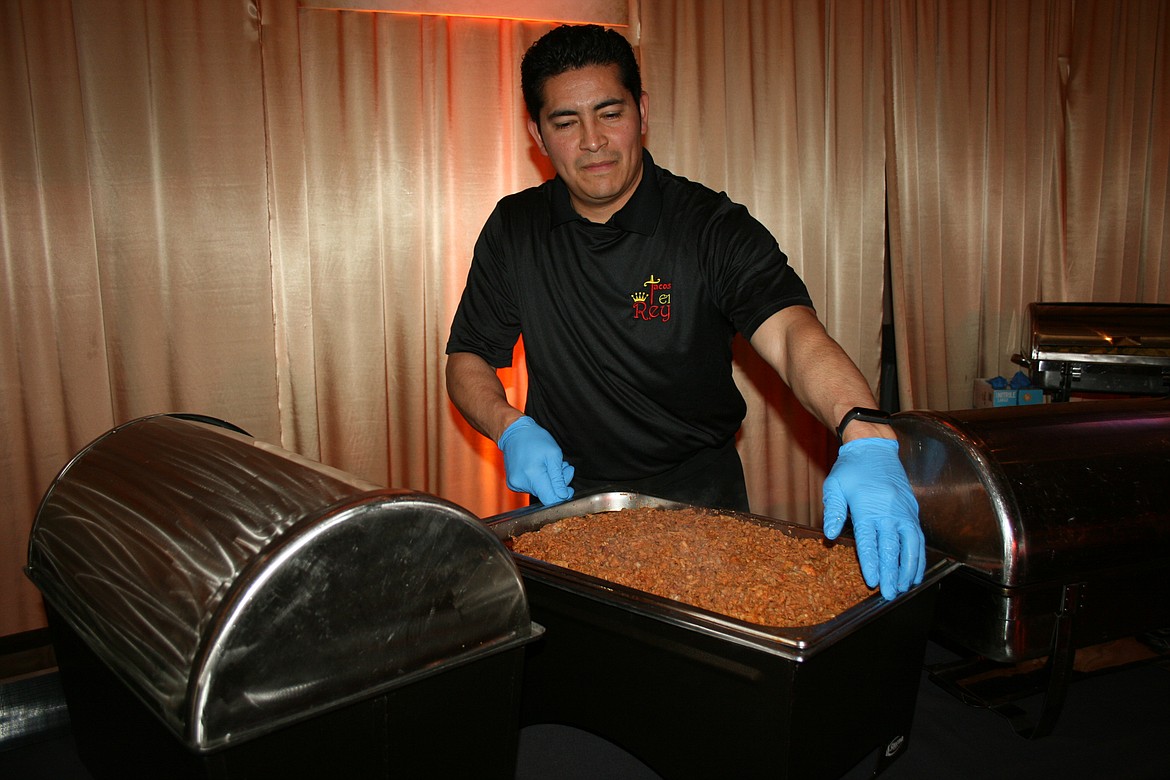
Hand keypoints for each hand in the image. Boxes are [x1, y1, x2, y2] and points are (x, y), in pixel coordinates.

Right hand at [497, 416, 574, 504]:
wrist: (514, 432)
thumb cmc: (535, 439)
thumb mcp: (554, 454)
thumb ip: (559, 478)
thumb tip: (563, 496)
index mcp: (532, 475)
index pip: (550, 500)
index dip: (562, 496)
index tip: (569, 489)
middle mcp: (521, 483)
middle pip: (546, 495)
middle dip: (558, 484)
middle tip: (564, 468)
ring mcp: (515, 484)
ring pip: (540, 492)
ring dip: (549, 481)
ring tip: (551, 465)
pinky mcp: (513, 484)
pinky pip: (531, 488)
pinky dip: (539, 481)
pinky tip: (541, 468)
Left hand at [822, 437, 924, 599]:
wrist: (874, 447)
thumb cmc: (851, 468)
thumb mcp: (835, 485)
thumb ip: (833, 510)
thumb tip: (828, 534)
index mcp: (868, 506)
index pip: (870, 540)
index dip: (872, 562)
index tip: (872, 581)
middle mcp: (890, 510)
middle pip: (892, 547)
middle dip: (892, 572)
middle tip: (890, 594)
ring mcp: (904, 511)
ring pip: (911, 544)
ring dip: (909, 567)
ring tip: (905, 586)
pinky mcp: (912, 510)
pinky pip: (918, 537)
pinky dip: (918, 555)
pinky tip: (915, 569)